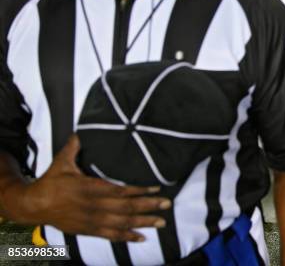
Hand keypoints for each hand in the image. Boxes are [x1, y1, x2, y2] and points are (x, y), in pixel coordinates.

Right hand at [19, 136, 169, 241]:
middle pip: (125, 208)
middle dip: (148, 207)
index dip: (139, 191)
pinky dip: (127, 237)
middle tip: (167, 205)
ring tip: (161, 222)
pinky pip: (111, 235)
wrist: (34, 206)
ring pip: (122, 223)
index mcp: (89, 188)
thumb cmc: (51, 181)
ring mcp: (91, 220)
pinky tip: (142, 237)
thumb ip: (75, 146)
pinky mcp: (88, 230)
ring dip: (143, 222)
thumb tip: (82, 130)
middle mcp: (93, 206)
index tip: (156, 189)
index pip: (119, 191)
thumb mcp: (62, 161)